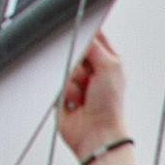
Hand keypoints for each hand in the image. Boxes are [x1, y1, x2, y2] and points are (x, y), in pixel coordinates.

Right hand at [58, 33, 131, 164]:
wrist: (96, 133)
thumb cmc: (110, 106)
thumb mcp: (110, 67)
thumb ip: (95, 46)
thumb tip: (83, 31)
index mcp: (107, 60)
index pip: (92, 35)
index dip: (85, 36)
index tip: (84, 45)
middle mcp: (92, 68)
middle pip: (72, 49)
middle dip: (78, 63)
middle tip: (89, 79)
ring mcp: (76, 79)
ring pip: (62, 65)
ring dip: (72, 80)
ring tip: (83, 94)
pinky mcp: (62, 90)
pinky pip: (54, 80)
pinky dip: (64, 90)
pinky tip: (74, 102)